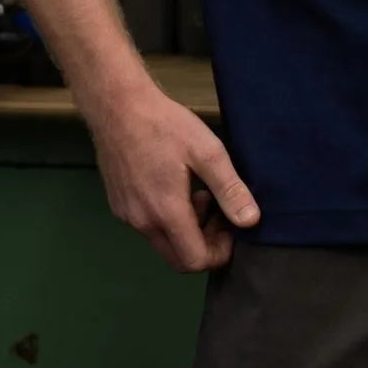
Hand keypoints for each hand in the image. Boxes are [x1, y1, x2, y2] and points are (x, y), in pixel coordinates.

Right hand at [83, 84, 258, 272]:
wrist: (116, 105)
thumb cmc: (164, 125)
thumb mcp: (207, 152)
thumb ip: (230, 190)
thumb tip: (251, 222)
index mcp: (166, 213)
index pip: (195, 261)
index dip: (219, 252)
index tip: (230, 226)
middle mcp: (142, 222)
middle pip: (178, 259)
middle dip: (204, 244)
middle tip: (217, 211)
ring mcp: (127, 215)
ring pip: (163, 243)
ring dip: (186, 230)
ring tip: (198, 193)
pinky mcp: (118, 205)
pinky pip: (147, 227)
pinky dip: (167, 218)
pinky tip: (174, 186)